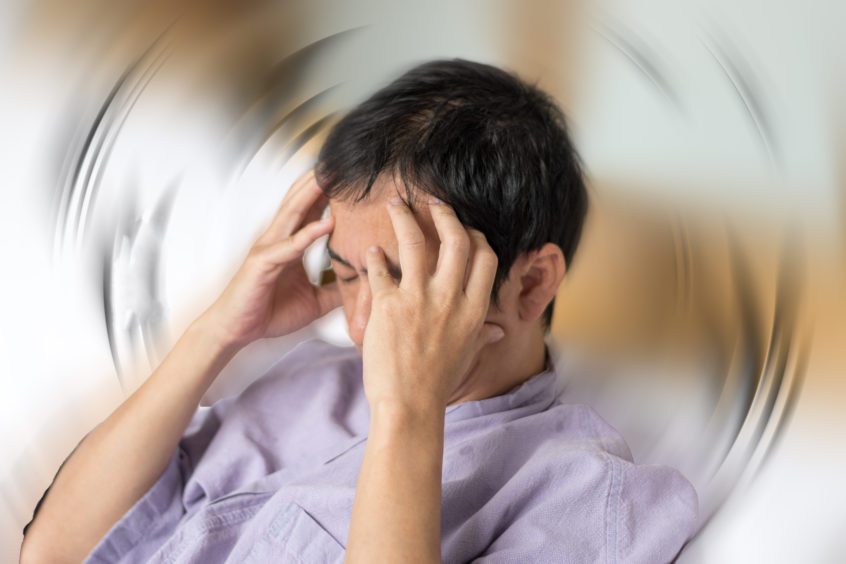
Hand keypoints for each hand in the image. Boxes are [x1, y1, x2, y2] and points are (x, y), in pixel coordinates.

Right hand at [199, 169, 341, 348]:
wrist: (235, 331)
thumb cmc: (268, 311)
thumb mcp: (314, 301)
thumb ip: (334, 289)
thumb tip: (360, 286)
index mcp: (289, 243)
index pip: (310, 209)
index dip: (328, 191)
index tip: (350, 175)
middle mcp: (278, 239)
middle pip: (300, 200)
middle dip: (321, 180)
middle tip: (343, 161)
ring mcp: (269, 248)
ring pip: (293, 214)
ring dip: (314, 194)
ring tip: (333, 176)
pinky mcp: (263, 264)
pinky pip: (290, 247)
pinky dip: (308, 234)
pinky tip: (327, 224)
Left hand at [361, 197, 504, 412]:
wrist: (409, 407)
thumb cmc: (437, 384)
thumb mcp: (467, 355)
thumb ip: (483, 334)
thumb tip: (501, 329)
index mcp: (473, 309)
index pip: (485, 257)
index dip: (476, 235)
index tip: (464, 227)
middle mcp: (450, 298)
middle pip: (456, 239)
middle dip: (444, 213)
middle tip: (431, 202)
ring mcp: (419, 299)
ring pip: (415, 241)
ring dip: (404, 217)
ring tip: (395, 205)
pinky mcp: (388, 306)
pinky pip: (380, 268)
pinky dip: (374, 256)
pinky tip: (370, 251)